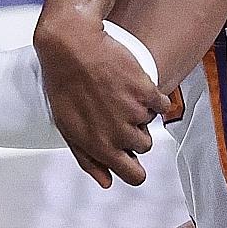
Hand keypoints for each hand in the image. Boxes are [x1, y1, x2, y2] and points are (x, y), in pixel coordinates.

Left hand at [33, 22, 167, 187]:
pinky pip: (162, 104)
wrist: (71, 46)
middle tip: (114, 112)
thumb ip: (88, 158)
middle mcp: (119, 133)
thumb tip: (106, 182)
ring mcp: (134, 112)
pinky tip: (133, 86)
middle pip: (143, 147)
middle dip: (134, 134)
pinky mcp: (146, 90)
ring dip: (141, 113)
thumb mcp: (67, 127)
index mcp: (99, 146)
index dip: (134, 170)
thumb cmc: (64, 85)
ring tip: (119, 95)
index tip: (132, 161)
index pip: (134, 176)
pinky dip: (152, 97)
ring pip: (151, 124)